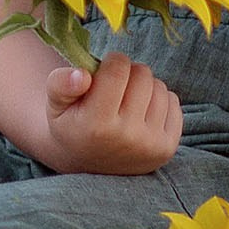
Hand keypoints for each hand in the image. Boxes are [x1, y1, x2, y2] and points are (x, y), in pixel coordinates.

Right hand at [44, 53, 180, 175]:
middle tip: (114, 90)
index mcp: (96, 125)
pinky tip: (141, 115)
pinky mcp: (168, 147)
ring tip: (126, 103)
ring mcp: (151, 144)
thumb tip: (81, 75)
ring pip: (159, 87)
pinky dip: (158, 101)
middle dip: (128, 74)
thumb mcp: (55, 105)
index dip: (111, 61)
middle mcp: (127, 137)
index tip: (103, 71)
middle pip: (142, 74)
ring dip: (144, 87)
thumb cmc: (72, 125)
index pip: (118, 69)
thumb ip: (60, 84)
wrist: (89, 167)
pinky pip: (173, 102)